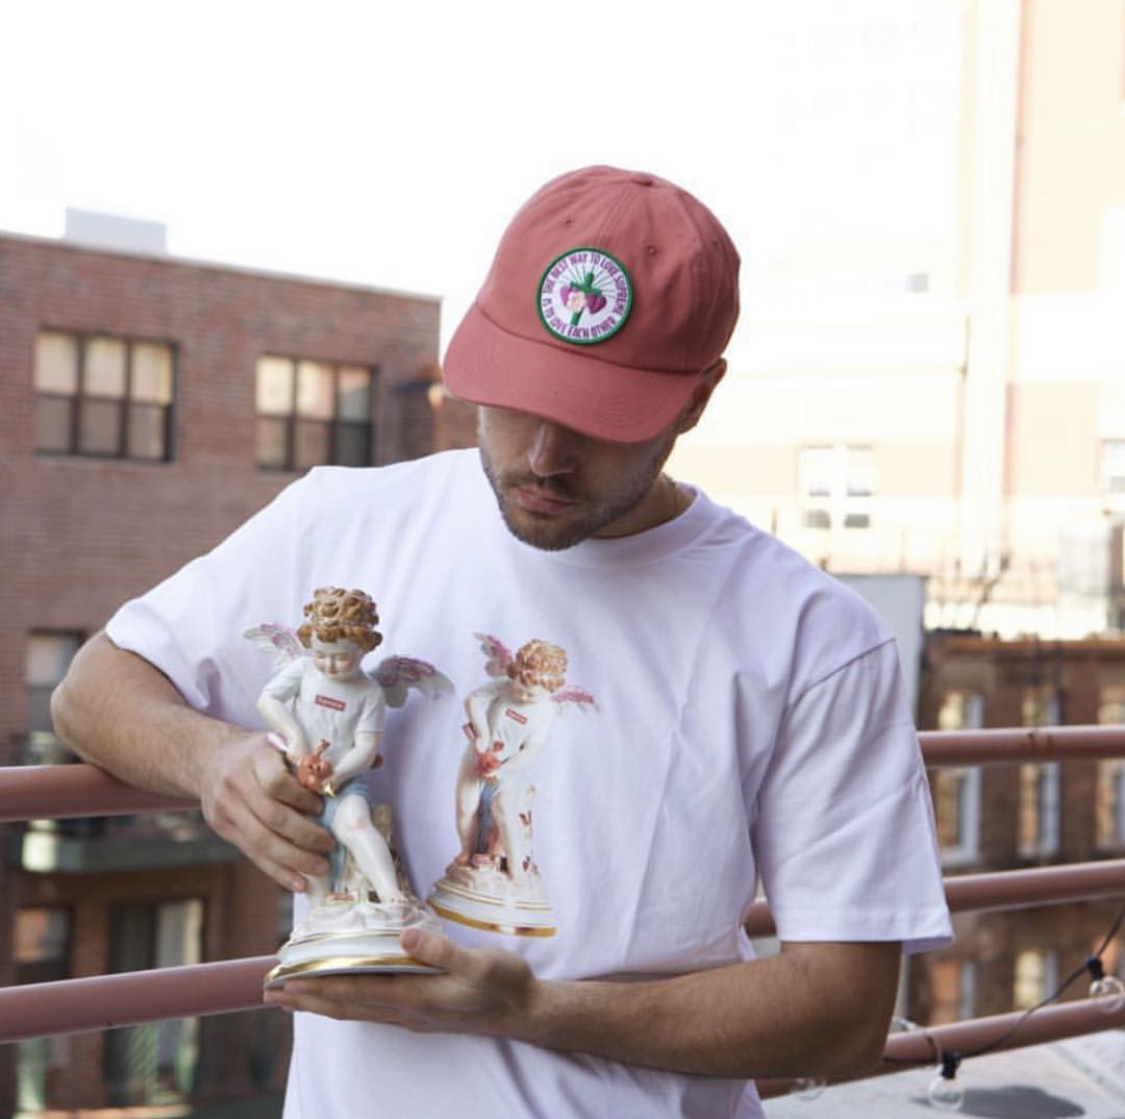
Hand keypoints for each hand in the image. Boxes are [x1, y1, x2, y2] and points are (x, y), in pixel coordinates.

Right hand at [198, 731, 334, 892]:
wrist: (210, 758)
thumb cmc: (259, 750)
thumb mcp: (285, 740)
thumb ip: (323, 753)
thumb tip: (375, 761)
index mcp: (255, 756)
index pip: (277, 783)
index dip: (302, 799)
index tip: (322, 807)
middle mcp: (237, 782)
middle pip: (272, 817)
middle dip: (305, 836)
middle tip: (330, 846)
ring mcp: (226, 807)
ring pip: (262, 841)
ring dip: (294, 859)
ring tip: (321, 867)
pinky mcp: (222, 827)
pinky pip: (252, 854)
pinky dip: (277, 870)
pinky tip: (298, 881)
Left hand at [264, 928, 535, 1035]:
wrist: (523, 1011)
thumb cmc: (503, 983)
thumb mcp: (479, 963)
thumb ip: (441, 950)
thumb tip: (404, 936)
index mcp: (415, 995)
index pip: (353, 991)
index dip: (317, 985)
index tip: (285, 979)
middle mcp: (406, 1010)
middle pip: (344, 1005)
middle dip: (305, 998)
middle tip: (269, 991)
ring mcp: (411, 1014)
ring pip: (354, 1011)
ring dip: (319, 1004)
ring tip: (291, 999)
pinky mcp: (419, 1012)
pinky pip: (369, 1010)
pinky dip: (343, 1005)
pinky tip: (339, 1000)